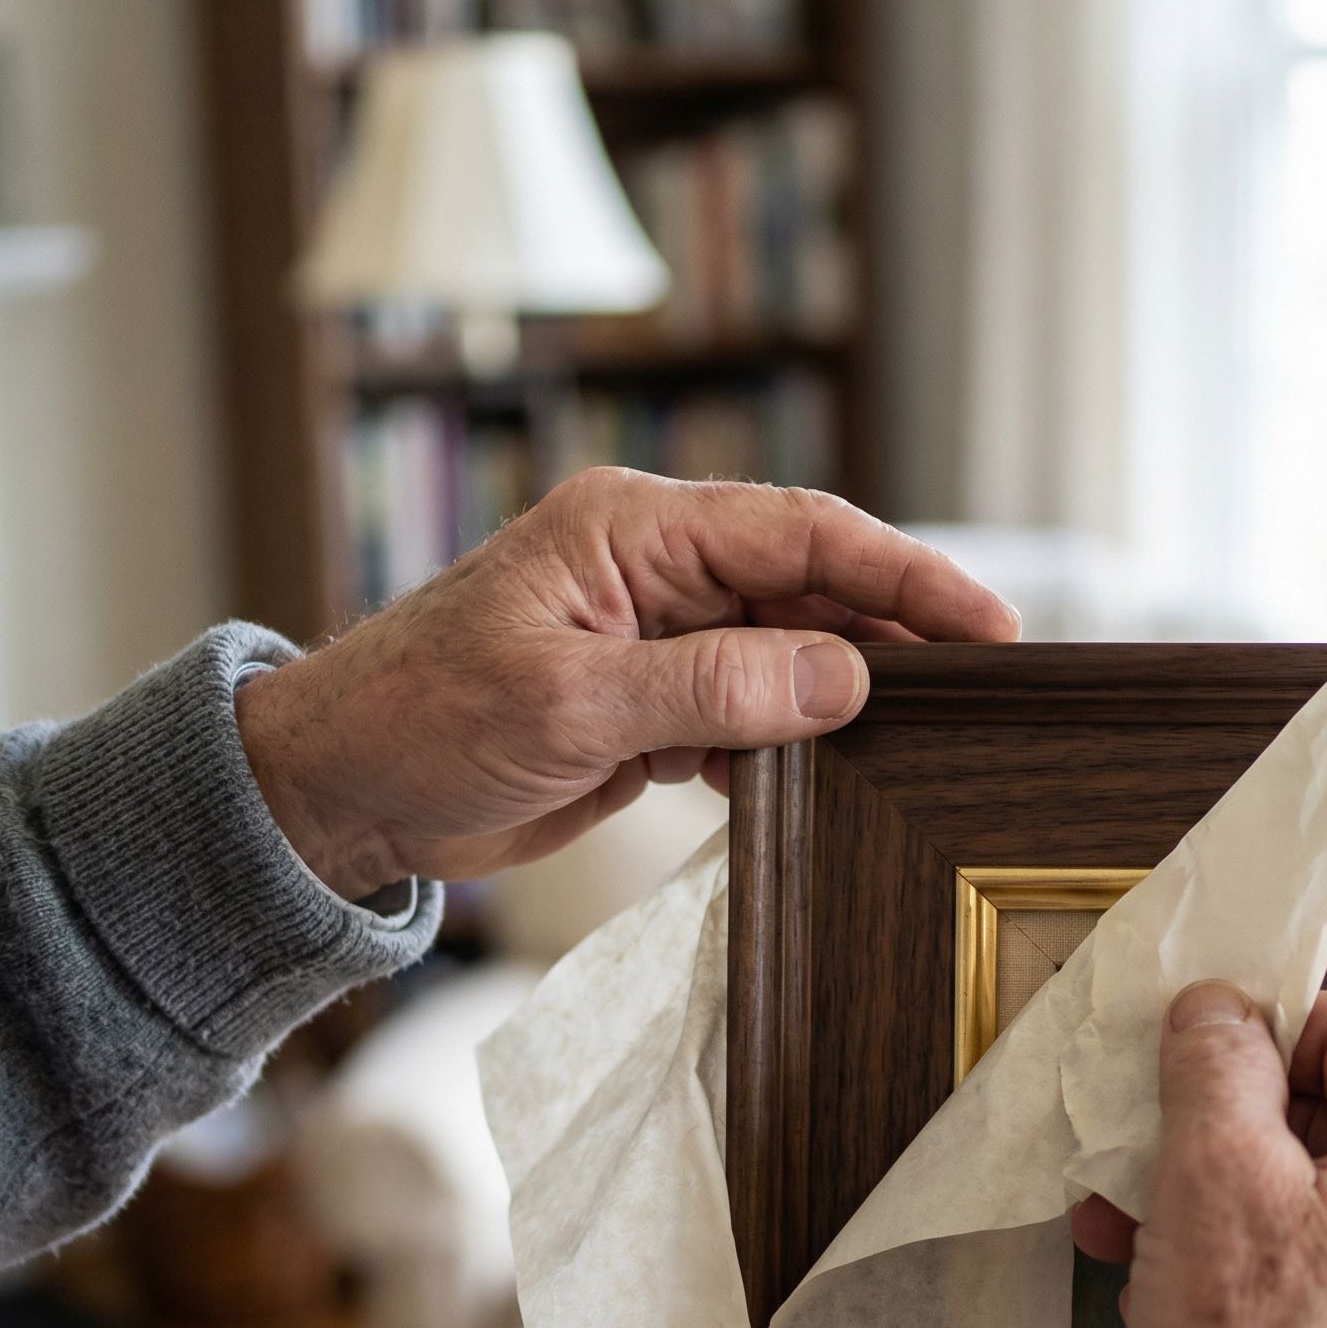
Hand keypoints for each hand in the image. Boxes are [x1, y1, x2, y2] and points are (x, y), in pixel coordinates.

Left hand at [234, 468, 1018, 897]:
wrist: (340, 794)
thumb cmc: (423, 720)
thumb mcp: (572, 703)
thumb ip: (715, 686)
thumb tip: (847, 676)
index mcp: (634, 533)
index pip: (800, 535)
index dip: (903, 573)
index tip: (987, 622)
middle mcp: (655, 575)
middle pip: (811, 592)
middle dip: (895, 636)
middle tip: (985, 690)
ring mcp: (656, 643)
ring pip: (789, 657)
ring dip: (849, 697)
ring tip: (928, 738)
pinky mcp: (649, 710)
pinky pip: (751, 715)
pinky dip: (793, 746)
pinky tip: (833, 777)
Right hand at [1071, 985, 1326, 1327]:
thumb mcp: (1210, 1172)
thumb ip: (1217, 1060)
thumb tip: (1224, 1008)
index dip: (1265, 1033)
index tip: (1193, 1066)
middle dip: (1229, 1140)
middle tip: (1142, 1169)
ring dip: (1237, 1214)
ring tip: (1146, 1254)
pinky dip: (1279, 1282)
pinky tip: (1198, 1316)